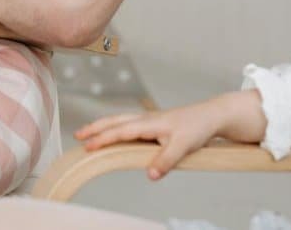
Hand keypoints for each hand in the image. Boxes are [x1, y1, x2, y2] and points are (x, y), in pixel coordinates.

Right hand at [74, 90, 266, 179]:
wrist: (212, 116)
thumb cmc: (198, 128)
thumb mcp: (183, 147)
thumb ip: (165, 160)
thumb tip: (149, 175)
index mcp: (150, 123)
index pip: (121, 131)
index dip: (103, 139)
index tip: (87, 146)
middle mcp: (147, 119)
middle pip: (115, 121)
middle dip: (96, 128)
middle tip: (77, 135)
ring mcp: (150, 120)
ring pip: (121, 120)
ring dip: (104, 126)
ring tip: (89, 132)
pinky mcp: (155, 124)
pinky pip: (129, 123)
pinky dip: (116, 126)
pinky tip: (116, 133)